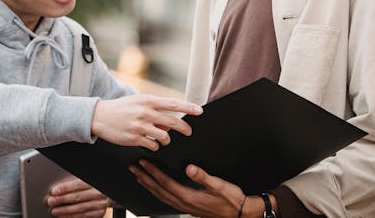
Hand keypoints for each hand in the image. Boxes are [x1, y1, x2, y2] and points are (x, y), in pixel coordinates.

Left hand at [46, 176, 110, 216]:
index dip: (65, 188)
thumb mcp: (86, 179)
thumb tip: (60, 185)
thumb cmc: (93, 184)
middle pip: (78, 197)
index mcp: (94, 182)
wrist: (108, 191)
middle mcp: (99, 193)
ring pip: (81, 209)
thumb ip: (75, 180)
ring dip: (66, 211)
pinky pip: (85, 216)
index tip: (54, 191)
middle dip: (62, 200)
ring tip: (55, 211)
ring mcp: (100, 204)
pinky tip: (64, 216)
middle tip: (51, 201)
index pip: (78, 185)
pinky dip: (73, 217)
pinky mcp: (100, 212)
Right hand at [91, 95, 202, 150]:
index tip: (200, 111)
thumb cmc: (122, 108)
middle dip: (184, 129)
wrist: (100, 116)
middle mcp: (145, 112)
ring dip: (166, 139)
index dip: (188, 108)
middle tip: (189, 132)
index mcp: (147, 100)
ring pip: (165, 136)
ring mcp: (140, 126)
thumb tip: (170, 123)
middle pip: (173, 122)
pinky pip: (153, 145)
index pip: (173, 103)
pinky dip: (155, 145)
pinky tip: (150, 142)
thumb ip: (155, 110)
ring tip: (162, 138)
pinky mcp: (134, 138)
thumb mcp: (138, 102)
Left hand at [130, 159, 253, 217]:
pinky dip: (158, 192)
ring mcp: (185, 207)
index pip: (165, 182)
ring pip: (161, 196)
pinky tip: (156, 188)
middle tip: (133, 168)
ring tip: (139, 176)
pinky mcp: (188, 207)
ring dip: (149, 185)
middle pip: (158, 189)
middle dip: (145, 178)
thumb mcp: (219, 185)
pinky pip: (167, 199)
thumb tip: (190, 168)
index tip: (143, 162)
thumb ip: (203, 177)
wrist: (240, 213)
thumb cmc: (231, 200)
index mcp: (189, 197)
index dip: (153, 172)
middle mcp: (184, 203)